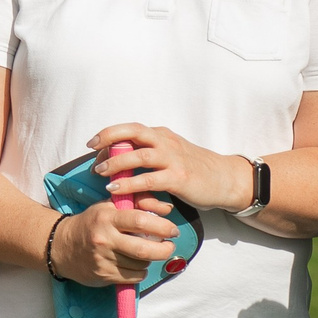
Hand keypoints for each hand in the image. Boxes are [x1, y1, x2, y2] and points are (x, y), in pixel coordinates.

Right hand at [49, 202, 178, 286]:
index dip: (162, 226)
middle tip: (169, 246)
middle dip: (164, 249)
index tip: (172, 230)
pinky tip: (136, 265)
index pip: (139, 221)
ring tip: (148, 253)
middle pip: (144, 249)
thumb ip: (139, 202)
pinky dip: (141, 272)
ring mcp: (102, 259)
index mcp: (107, 217)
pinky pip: (133, 277)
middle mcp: (104, 238)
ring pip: (140, 264)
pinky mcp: (103, 275)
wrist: (61, 245)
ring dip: (151, 260)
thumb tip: (167, 208)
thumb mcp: (110, 206)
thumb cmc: (92, 222)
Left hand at [86, 123, 252, 211]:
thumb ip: (149, 153)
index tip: (93, 143)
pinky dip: (130, 183)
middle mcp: (167, 142)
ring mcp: (174, 159)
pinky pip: (150, 179)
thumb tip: (118, 159)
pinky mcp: (179, 178)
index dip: (110, 133)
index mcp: (162, 135)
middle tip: (92, 151)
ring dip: (116, 162)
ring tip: (99, 172)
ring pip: (139, 154)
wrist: (226, 180)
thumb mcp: (171, 154)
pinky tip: (116, 189)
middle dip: (108, 138)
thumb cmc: (195, 169)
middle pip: (133, 132)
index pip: (132, 128)